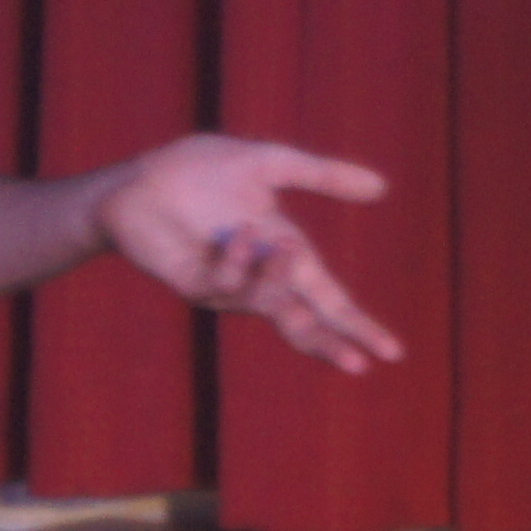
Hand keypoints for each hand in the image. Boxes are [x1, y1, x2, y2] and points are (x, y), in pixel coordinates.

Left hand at [94, 135, 400, 372]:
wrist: (138, 178)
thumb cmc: (200, 171)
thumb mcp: (271, 163)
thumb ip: (324, 175)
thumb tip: (382, 186)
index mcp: (286, 254)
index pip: (330, 300)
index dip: (358, 327)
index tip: (392, 354)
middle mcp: (260, 279)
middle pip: (304, 324)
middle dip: (332, 344)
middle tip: (360, 366)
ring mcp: (226, 288)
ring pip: (269, 303)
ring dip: (280, 276)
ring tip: (285, 245)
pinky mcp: (194, 286)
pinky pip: (227, 286)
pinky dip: (239, 260)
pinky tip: (239, 232)